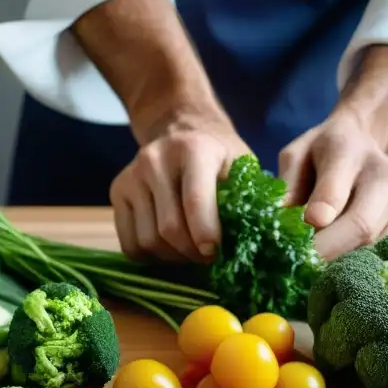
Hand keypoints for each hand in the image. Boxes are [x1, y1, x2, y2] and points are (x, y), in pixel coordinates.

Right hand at [111, 112, 249, 262]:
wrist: (179, 129)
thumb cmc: (219, 157)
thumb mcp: (241, 167)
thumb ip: (252, 200)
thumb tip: (271, 240)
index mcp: (193, 149)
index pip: (195, 201)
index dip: (207, 235)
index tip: (216, 253)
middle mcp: (155, 159)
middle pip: (169, 229)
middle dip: (192, 254)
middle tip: (209, 258)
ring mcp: (131, 176)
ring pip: (148, 241)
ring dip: (173, 258)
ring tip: (191, 251)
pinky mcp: (116, 192)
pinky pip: (130, 245)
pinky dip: (151, 257)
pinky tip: (169, 249)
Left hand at [280, 109, 387, 260]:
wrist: (362, 145)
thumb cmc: (320, 155)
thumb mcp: (296, 156)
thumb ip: (289, 184)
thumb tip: (281, 222)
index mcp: (347, 150)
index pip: (334, 191)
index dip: (316, 220)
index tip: (298, 237)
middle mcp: (383, 173)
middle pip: (360, 226)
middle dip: (327, 252)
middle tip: (300, 268)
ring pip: (372, 245)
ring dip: (341, 263)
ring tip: (314, 269)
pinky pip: (384, 255)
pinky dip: (359, 267)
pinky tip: (337, 269)